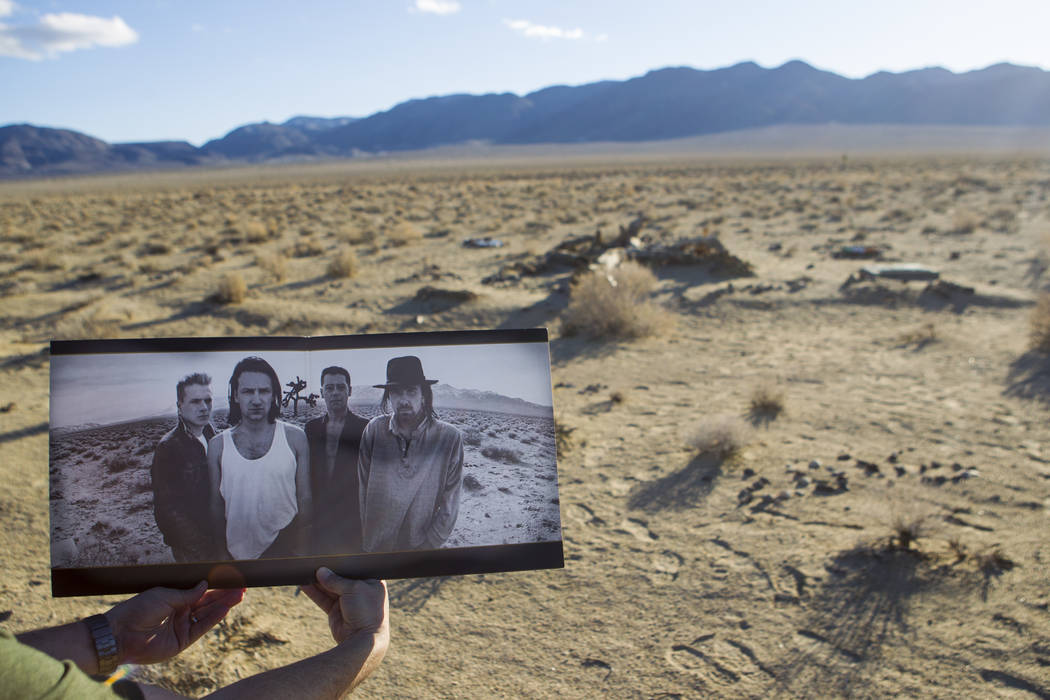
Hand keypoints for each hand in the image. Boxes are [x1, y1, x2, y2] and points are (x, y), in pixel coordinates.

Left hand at [106, 581, 244, 665]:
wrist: (121, 634)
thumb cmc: (138, 610)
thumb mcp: (165, 595)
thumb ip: (187, 594)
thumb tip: (205, 585)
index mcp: (173, 599)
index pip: (199, 592)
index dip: (214, 586)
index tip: (229, 579)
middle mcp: (179, 612)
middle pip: (206, 603)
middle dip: (224, 595)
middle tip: (241, 588)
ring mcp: (181, 627)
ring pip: (207, 614)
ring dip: (223, 605)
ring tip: (238, 596)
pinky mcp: (181, 641)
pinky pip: (201, 628)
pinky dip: (213, 619)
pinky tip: (224, 609)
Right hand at [301, 568, 387, 644]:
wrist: (363, 640)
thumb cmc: (366, 611)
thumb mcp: (353, 589)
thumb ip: (336, 580)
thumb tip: (320, 571)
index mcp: (372, 581)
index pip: (356, 567)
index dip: (344, 561)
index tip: (330, 552)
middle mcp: (360, 590)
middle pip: (341, 577)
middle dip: (328, 571)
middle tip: (313, 560)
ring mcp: (348, 601)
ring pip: (330, 588)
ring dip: (318, 581)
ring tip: (304, 570)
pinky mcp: (336, 611)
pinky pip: (323, 599)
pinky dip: (314, 593)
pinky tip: (303, 584)